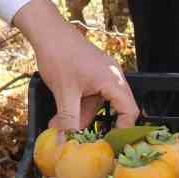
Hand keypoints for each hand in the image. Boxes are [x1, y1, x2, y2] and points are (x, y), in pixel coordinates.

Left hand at [12, 0, 138, 131]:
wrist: (48, 32)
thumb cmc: (59, 56)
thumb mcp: (65, 93)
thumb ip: (69, 119)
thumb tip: (66, 143)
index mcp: (113, 80)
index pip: (130, 111)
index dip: (123, 130)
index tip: (111, 145)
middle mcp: (113, 77)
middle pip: (115, 109)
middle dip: (99, 126)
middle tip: (89, 143)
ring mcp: (102, 75)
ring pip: (99, 104)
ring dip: (83, 117)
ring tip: (63, 131)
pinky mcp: (91, 74)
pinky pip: (91, 96)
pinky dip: (78, 107)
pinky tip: (61, 118)